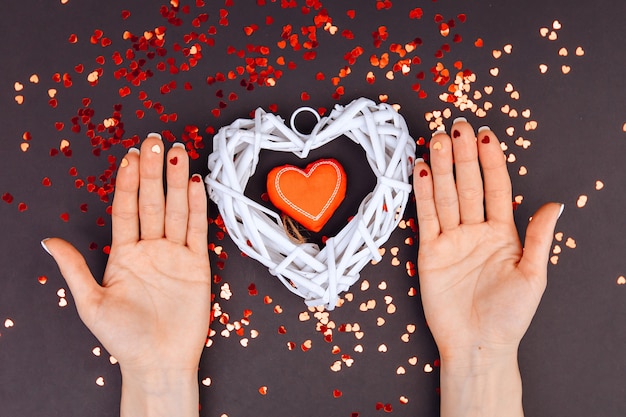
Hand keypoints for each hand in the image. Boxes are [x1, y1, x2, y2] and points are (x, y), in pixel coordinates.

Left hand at [43, 135, 209, 416]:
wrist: (158, 360)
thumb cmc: (123, 337)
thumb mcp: (90, 302)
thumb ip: (74, 268)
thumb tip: (48, 241)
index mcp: (124, 254)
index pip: (126, 209)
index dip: (128, 181)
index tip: (130, 155)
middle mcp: (150, 248)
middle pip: (152, 202)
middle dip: (153, 171)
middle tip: (156, 141)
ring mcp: (175, 254)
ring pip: (177, 210)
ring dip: (177, 181)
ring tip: (178, 152)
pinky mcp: (197, 264)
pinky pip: (198, 230)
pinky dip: (198, 207)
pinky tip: (196, 183)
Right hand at [413, 119, 561, 415]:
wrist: (477, 344)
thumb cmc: (509, 316)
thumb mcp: (533, 276)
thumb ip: (539, 238)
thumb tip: (554, 204)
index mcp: (503, 233)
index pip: (497, 188)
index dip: (492, 161)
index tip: (485, 135)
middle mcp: (476, 230)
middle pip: (468, 184)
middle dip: (462, 155)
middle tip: (455, 126)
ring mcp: (451, 239)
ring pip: (446, 195)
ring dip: (440, 168)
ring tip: (434, 140)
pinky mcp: (429, 251)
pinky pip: (425, 217)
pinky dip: (422, 194)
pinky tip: (420, 171)